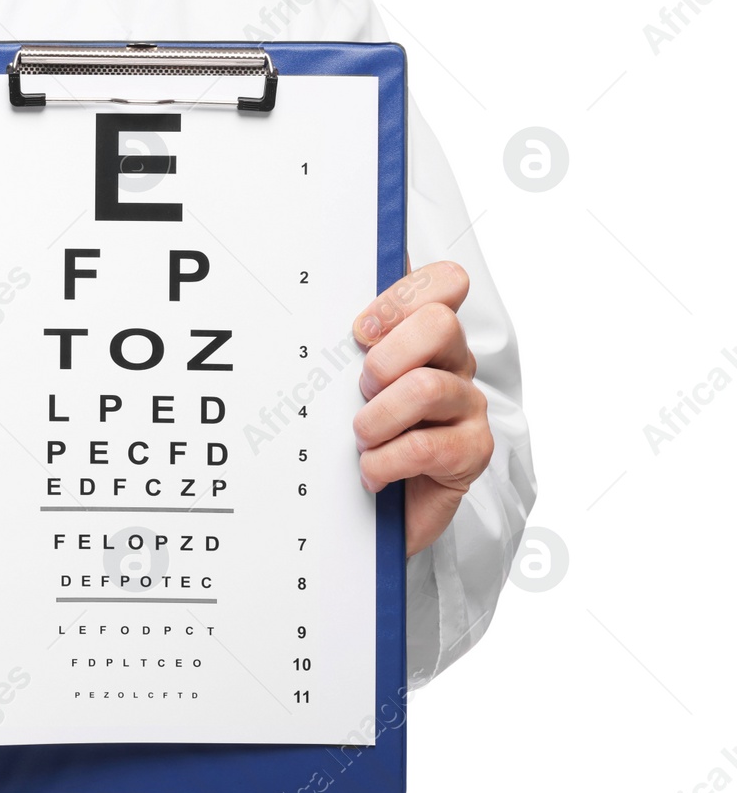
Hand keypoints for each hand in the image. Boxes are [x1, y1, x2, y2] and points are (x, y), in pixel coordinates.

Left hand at [350, 261, 492, 556]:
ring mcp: (468, 406)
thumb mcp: (349, 385)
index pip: (445, 282)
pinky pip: (425, 447)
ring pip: (426, 387)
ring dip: (377, 418)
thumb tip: (320, 306)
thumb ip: (352, 346)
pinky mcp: (472, 451)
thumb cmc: (365, 436)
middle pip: (440, 324)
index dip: (402, 297)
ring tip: (362, 438)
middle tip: (362, 390)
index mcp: (429, 337)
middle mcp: (455, 364)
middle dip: (385, 358)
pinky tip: (373, 472)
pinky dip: (384, 462)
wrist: (379, 510)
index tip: (361, 330)